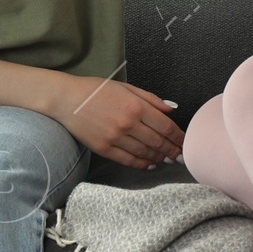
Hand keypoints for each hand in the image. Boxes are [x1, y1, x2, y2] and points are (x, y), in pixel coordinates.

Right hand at [52, 74, 184, 168]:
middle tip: (181, 156)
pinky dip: (142, 164)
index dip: (179, 137)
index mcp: (136, 106)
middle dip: (172, 150)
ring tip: (167, 159)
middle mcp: (128, 123)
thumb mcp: (126, 87)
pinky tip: (149, 164)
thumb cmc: (95, 90)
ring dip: (159, 158)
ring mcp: (115, 137)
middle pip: (158, 142)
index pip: (166, 126)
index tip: (186, 142)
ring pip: (145, 153)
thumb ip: (150, 99)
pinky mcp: (104, 148)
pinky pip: (128, 160)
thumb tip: (171, 109)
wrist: (66, 99)